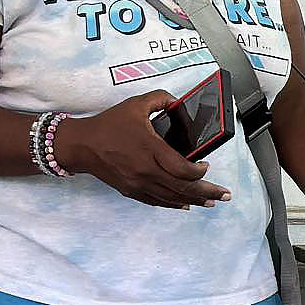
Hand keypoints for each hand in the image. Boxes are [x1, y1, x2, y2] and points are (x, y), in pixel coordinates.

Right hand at [57, 91, 230, 209]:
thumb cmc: (108, 125)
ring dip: (194, 201)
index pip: (183, 169)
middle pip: (183, 188)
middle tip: (224, 195)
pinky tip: (185, 204)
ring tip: (211, 202)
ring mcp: (138, 183)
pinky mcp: (130, 190)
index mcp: (150, 149)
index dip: (200, 171)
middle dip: (208, 193)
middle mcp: (145, 170)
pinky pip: (157, 201)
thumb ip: (160, 100)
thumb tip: (177, 102)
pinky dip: (173, 204)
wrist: (79, 145)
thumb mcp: (135, 105)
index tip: (206, 164)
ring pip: (172, 198)